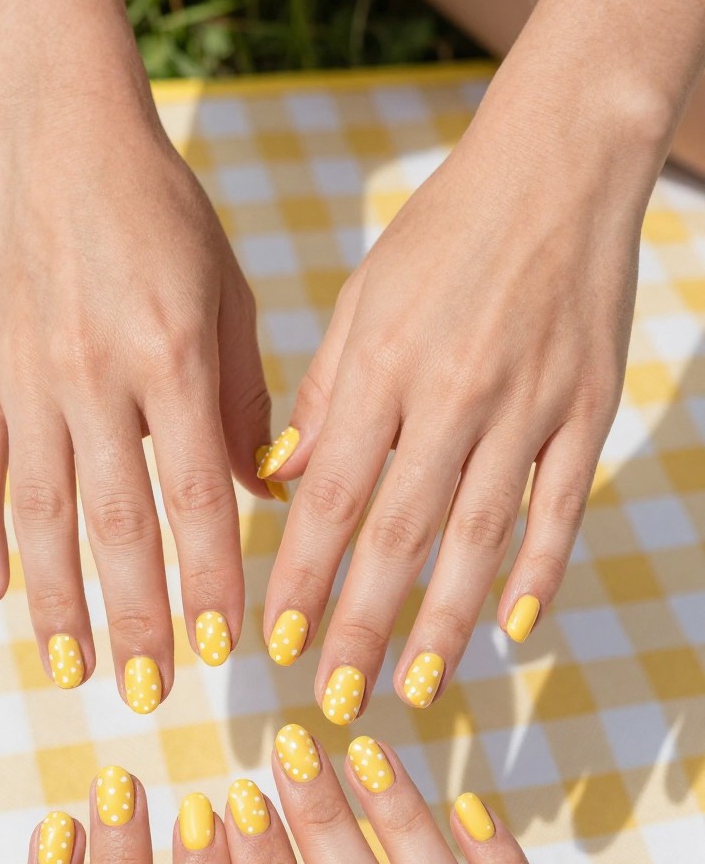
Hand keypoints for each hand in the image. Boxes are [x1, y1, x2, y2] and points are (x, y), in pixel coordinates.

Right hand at [0, 14, 270, 708]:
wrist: (60, 138)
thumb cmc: (162, 216)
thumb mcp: (227, 296)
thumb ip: (247, 401)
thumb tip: (265, 497)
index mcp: (173, 358)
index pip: (195, 497)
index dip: (207, 581)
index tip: (219, 652)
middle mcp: (95, 378)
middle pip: (116, 525)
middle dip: (134, 617)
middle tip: (148, 694)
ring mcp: (26, 379)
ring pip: (40, 514)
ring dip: (57, 601)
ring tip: (71, 669)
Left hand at [257, 68, 659, 718]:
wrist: (559, 166)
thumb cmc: (443, 232)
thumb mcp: (363, 297)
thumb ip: (324, 392)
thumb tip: (284, 478)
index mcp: (383, 365)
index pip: (332, 494)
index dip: (302, 574)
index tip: (276, 641)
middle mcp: (451, 394)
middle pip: (400, 532)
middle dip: (362, 623)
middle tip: (336, 697)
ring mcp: (526, 405)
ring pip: (479, 535)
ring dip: (444, 620)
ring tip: (417, 687)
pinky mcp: (586, 409)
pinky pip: (561, 505)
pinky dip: (540, 568)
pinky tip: (514, 627)